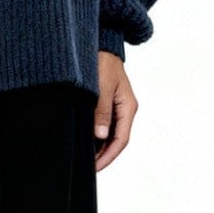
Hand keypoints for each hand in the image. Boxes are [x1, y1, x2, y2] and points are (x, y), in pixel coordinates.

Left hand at [93, 50, 136, 170]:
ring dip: (99, 147)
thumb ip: (101, 111)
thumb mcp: (101, 86)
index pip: (121, 139)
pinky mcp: (108, 103)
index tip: (94, 167)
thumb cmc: (102, 61)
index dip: (108, 156)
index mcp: (128, 107)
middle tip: (87, 168)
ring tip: (84, 158)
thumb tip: (101, 136)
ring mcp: (117, 107)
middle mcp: (125, 109)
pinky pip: (104, 125)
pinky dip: (95, 136)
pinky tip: (84, 141)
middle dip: (103, 156)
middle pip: (116, 140)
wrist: (101, 44)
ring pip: (110, 134)